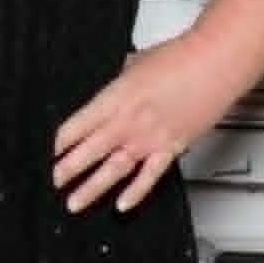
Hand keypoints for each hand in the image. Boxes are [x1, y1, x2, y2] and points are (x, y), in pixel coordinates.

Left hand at [52, 33, 232, 214]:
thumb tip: (118, 83)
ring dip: (91, 188)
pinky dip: (135, 193)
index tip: (49, 153)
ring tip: (74, 203)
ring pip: (112, 169)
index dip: (59, 142)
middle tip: (54, 181)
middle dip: (67, 169)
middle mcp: (127, 120)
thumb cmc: (179, 57)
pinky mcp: (171, 147)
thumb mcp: (136, 63)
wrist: (213, 62)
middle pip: (88, 150)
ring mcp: (149, 137)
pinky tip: (122, 205)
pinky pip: (149, 176)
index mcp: (114, 97)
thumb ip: (122, 79)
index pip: (76, 126)